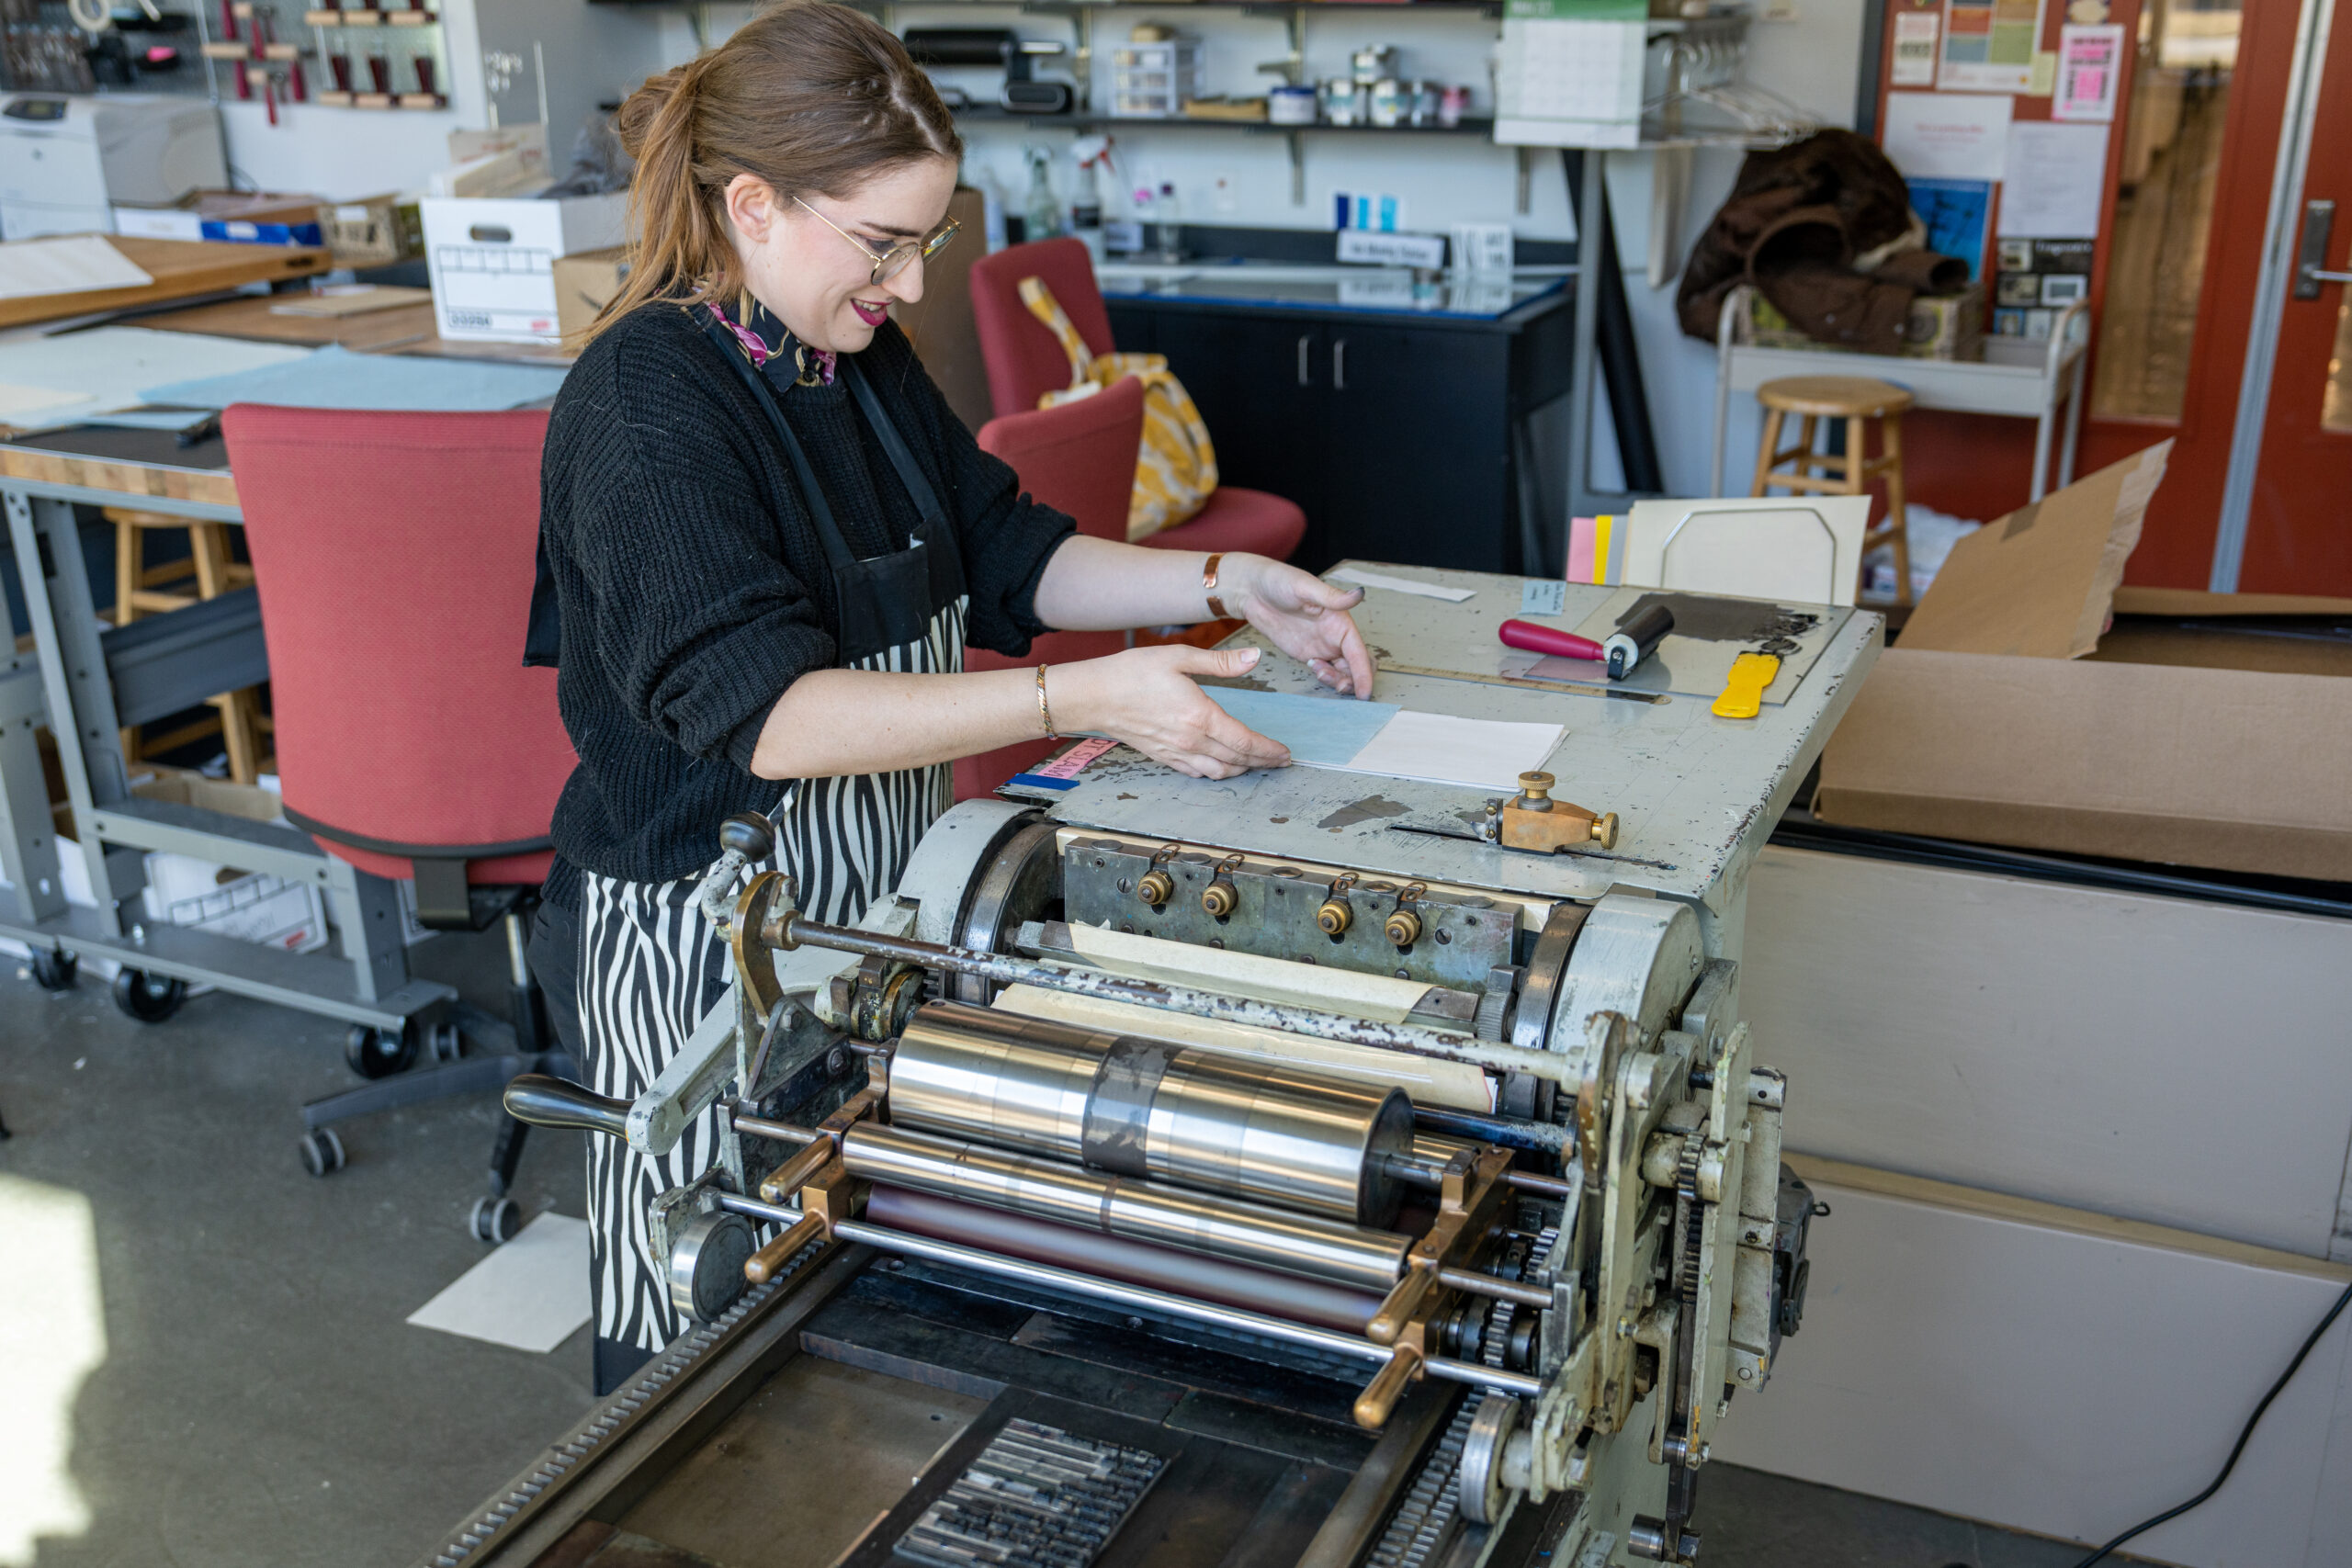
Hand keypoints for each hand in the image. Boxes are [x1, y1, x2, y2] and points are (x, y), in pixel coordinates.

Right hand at [1054, 645, 1290, 779]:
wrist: (1094, 696)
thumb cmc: (1132, 672)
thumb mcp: (1178, 657)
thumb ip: (1220, 662)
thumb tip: (1254, 657)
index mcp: (1200, 716)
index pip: (1245, 741)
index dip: (1269, 750)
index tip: (1285, 753)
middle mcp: (1191, 740)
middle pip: (1236, 760)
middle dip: (1262, 762)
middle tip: (1279, 760)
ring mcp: (1176, 752)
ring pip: (1219, 771)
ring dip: (1241, 769)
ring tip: (1255, 763)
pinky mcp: (1163, 756)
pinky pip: (1197, 772)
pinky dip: (1216, 771)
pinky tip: (1221, 764)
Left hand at [1225, 556, 1376, 697]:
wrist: (1252, 590)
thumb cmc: (1278, 581)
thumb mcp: (1304, 587)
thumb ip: (1332, 597)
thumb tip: (1359, 594)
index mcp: (1340, 621)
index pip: (1359, 652)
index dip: (1364, 673)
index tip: (1364, 693)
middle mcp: (1334, 635)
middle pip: (1356, 666)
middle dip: (1353, 680)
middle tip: (1338, 686)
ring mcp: (1321, 646)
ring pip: (1342, 672)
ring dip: (1338, 680)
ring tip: (1319, 673)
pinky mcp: (1306, 653)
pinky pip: (1324, 671)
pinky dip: (1325, 677)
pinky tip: (1312, 667)